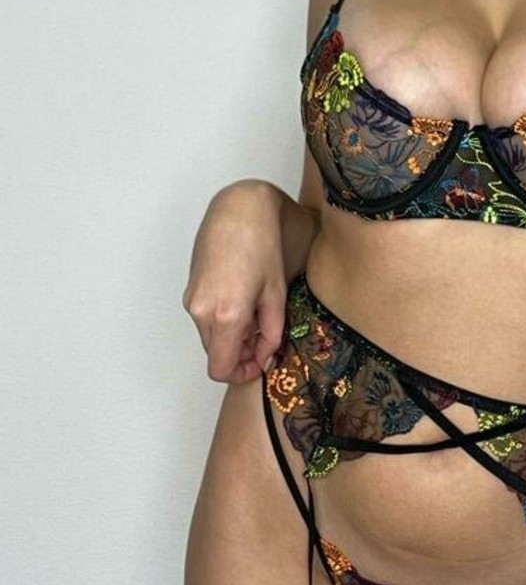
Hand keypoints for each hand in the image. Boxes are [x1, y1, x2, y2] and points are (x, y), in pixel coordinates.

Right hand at [182, 180, 287, 384]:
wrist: (239, 210)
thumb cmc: (262, 245)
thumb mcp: (276, 294)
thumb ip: (271, 332)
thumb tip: (264, 355)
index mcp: (226, 316)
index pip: (221, 368)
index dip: (240, 374)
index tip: (259, 364)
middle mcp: (202, 312)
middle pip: (216, 353)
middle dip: (240, 353)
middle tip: (267, 338)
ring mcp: (192, 300)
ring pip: (211, 335)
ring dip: (233, 335)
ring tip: (258, 312)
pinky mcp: (190, 289)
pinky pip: (205, 317)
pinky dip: (223, 319)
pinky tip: (244, 298)